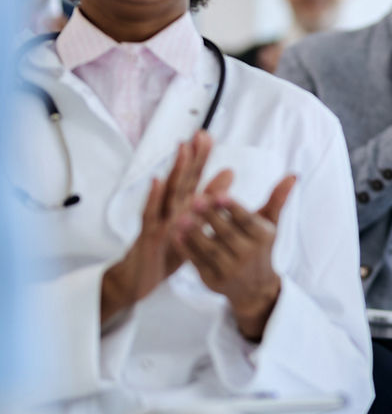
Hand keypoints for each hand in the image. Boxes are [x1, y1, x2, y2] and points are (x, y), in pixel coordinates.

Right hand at [101, 131, 231, 323]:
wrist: (139, 278)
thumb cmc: (167, 249)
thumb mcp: (194, 224)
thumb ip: (209, 198)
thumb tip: (229, 172)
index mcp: (182, 207)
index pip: (193, 179)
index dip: (201, 158)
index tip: (207, 137)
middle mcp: (169, 209)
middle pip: (182, 180)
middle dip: (191, 157)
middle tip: (200, 135)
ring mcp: (158, 221)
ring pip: (168, 193)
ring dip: (175, 170)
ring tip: (183, 149)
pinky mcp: (149, 236)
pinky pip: (150, 216)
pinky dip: (153, 198)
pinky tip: (156, 182)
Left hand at [177, 175, 296, 341]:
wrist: (254, 288)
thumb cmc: (259, 246)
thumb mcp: (270, 223)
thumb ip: (277, 198)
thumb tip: (293, 175)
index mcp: (263, 237)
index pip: (247, 220)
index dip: (232, 208)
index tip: (219, 194)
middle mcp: (249, 255)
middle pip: (227, 233)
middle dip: (210, 216)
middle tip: (194, 199)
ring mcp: (230, 270)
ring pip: (210, 249)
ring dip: (195, 233)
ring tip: (180, 217)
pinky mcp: (213, 281)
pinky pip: (197, 263)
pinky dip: (186, 249)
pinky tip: (175, 235)